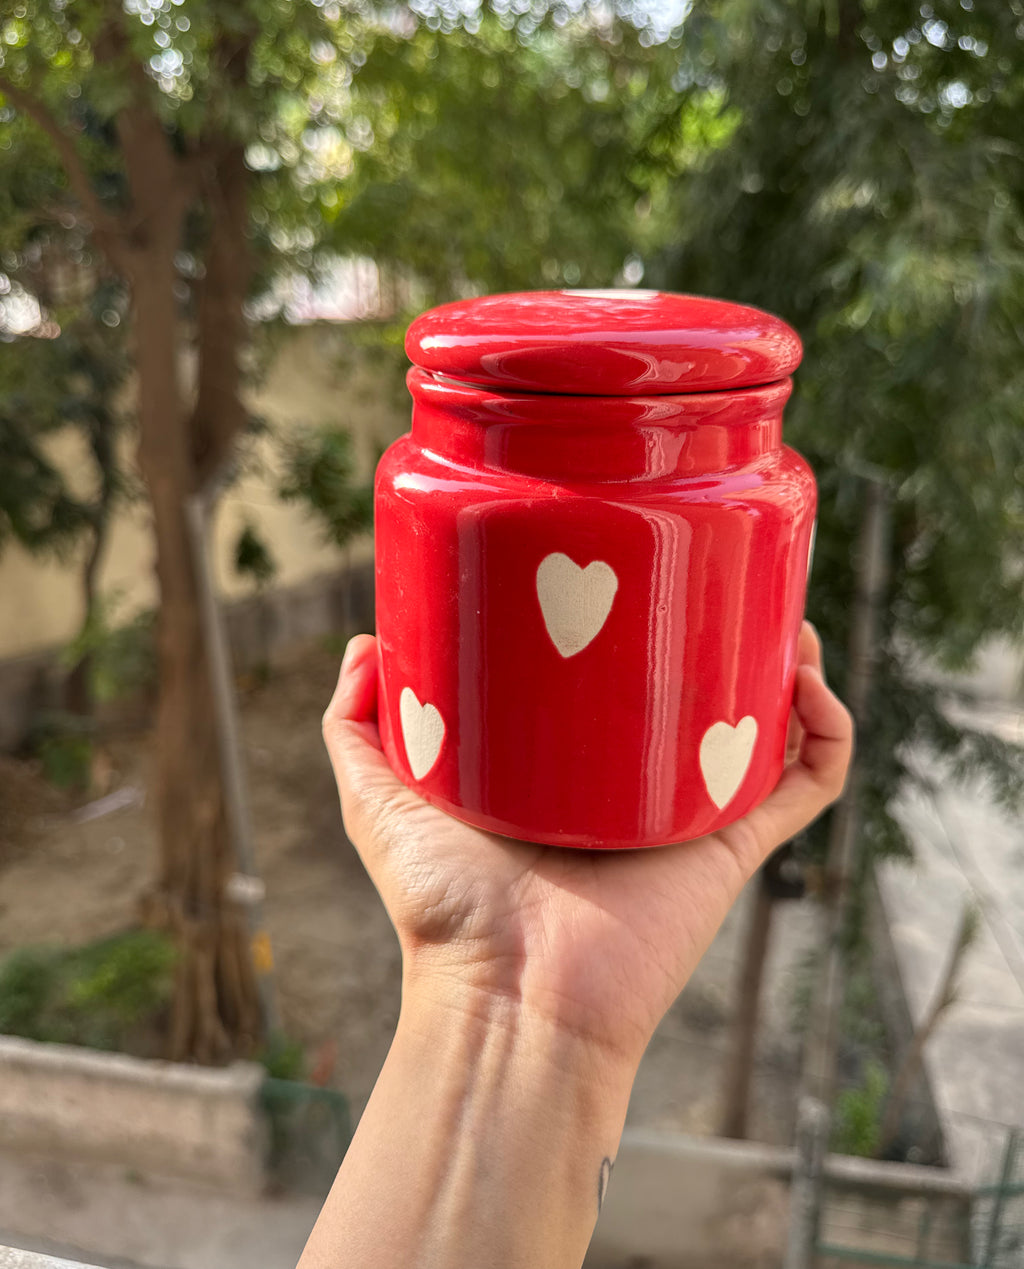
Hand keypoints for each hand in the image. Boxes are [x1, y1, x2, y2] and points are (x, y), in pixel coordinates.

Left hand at [323, 622, 851, 1067]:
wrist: (507, 994)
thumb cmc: (442, 907)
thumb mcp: (380, 797)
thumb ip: (355, 725)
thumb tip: (364, 644)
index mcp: (570, 770)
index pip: (616, 686)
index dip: (637, 629)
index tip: (637, 569)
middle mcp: (638, 786)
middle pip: (701, 695)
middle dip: (725, 638)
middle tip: (725, 579)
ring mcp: (692, 811)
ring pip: (768, 725)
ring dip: (790, 667)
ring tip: (786, 619)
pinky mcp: (735, 842)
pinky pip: (809, 783)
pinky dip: (830, 732)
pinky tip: (810, 680)